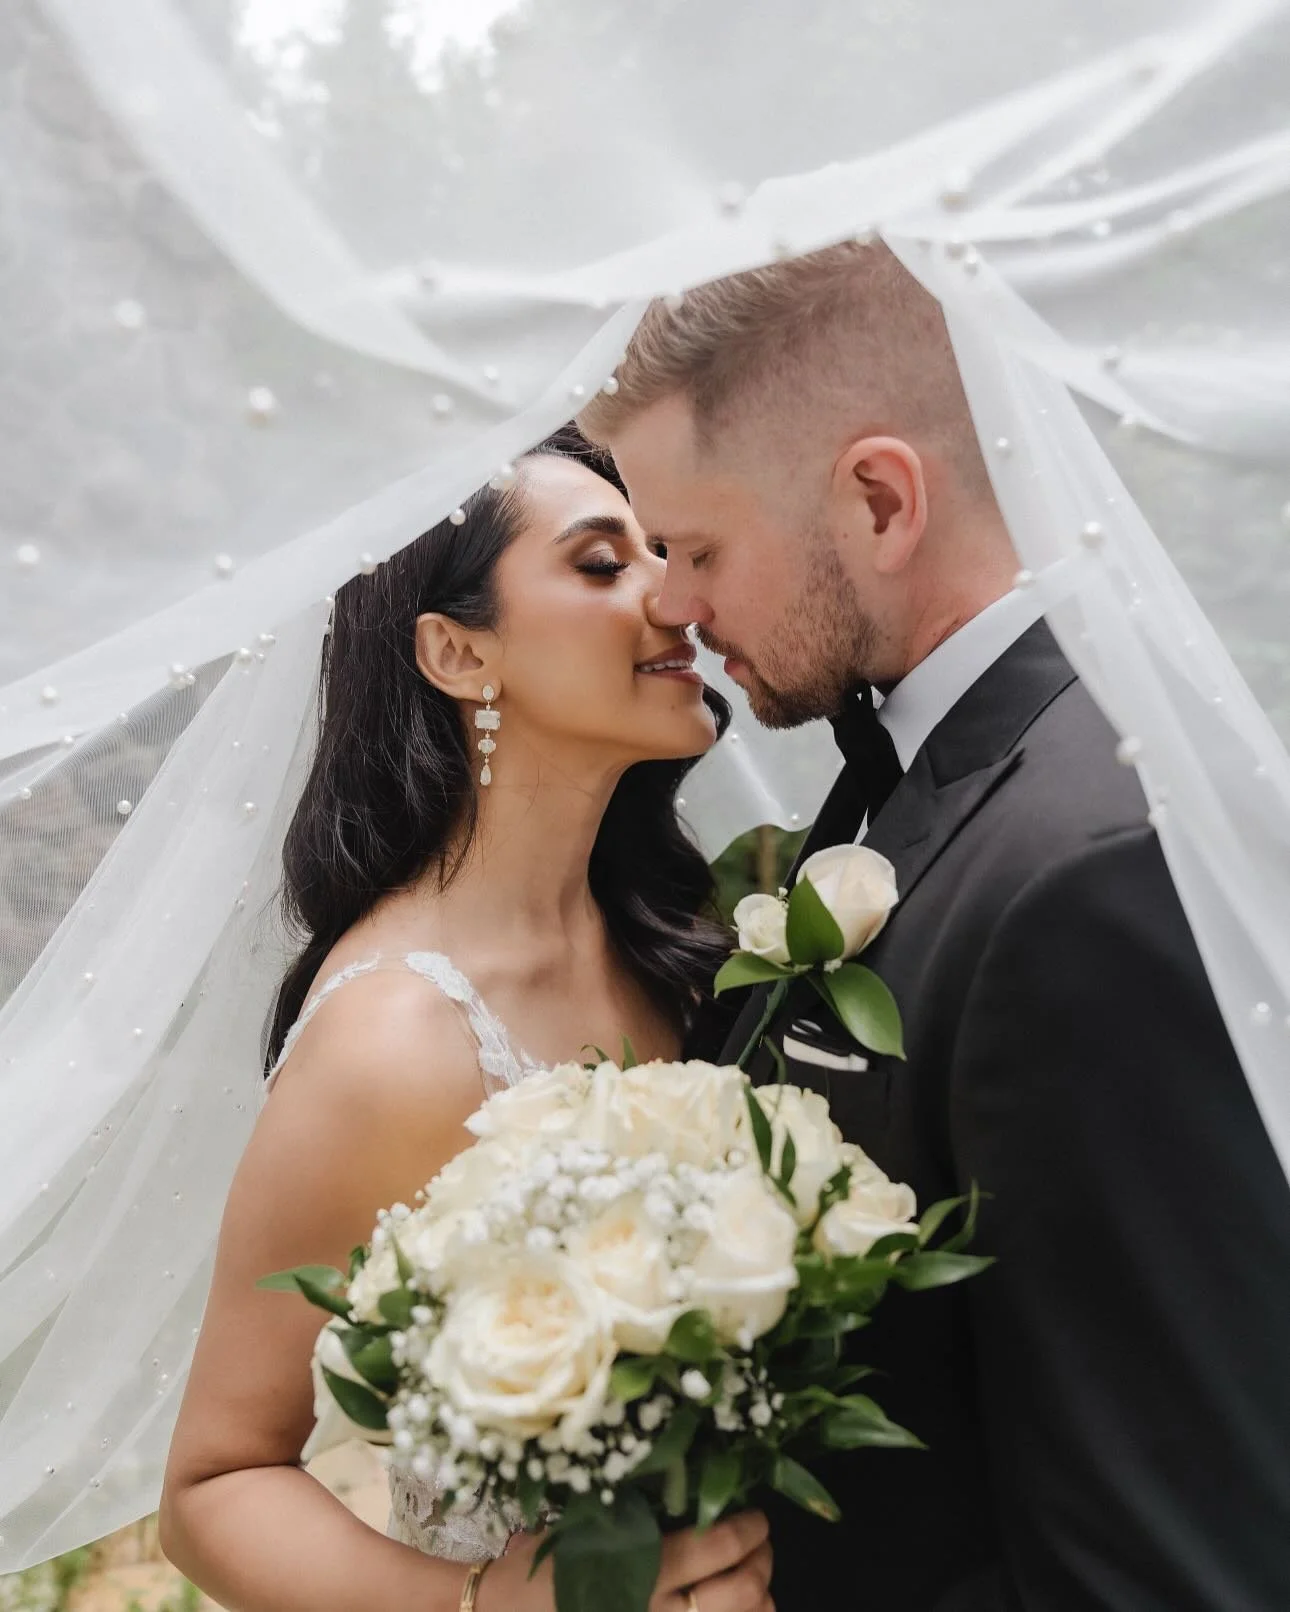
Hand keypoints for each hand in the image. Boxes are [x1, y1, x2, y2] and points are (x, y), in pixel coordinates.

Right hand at [476, 1510, 772, 1611]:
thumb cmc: (538, 1572)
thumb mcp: (582, 1530)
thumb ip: (633, 1517)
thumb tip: (691, 1489)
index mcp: (632, 1570)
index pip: (712, 1548)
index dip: (746, 1530)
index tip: (755, 1516)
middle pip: (740, 1594)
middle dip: (762, 1563)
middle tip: (761, 1545)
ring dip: (760, 1601)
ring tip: (754, 1582)